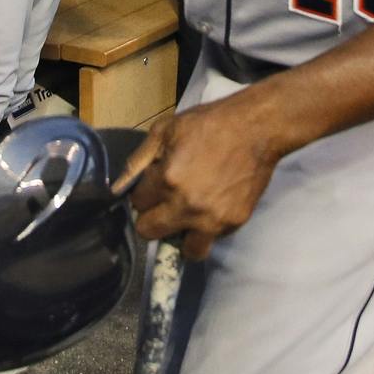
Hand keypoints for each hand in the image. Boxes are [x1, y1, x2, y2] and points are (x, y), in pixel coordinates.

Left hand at [111, 99, 282, 260]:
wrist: (256, 128)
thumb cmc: (208, 123)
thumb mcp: (166, 129)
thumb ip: (138, 160)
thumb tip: (116, 187)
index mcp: (167, 180)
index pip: (137, 204)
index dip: (143, 195)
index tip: (153, 187)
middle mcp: (187, 205)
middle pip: (151, 232)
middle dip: (152, 219)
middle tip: (164, 205)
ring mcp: (212, 218)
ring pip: (187, 250)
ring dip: (183, 236)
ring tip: (188, 217)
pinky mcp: (234, 222)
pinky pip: (213, 238)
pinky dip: (209, 228)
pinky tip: (212, 206)